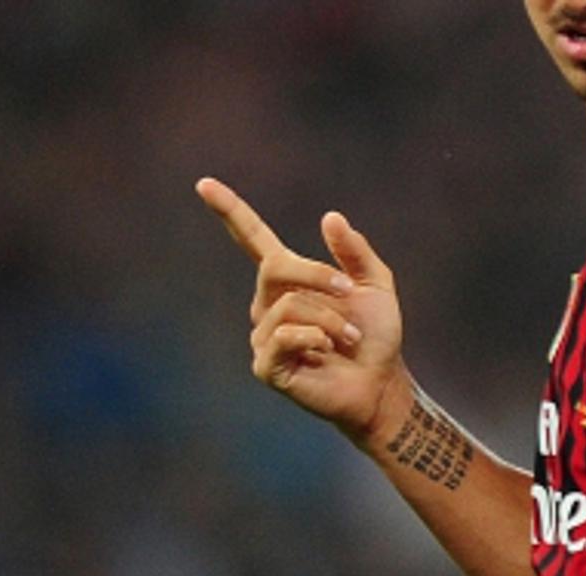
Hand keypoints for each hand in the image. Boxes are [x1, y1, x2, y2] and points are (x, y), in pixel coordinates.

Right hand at [195, 177, 409, 446]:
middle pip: (276, 267)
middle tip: (351, 292)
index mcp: (289, 280)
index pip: (252, 240)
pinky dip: (316, 338)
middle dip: (320, 276)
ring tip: (348, 339)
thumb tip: (330, 216)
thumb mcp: (375, 284)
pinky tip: (327, 352)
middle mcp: (268, 304)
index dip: (230, 211)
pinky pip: (285, 335)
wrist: (381, 383)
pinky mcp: (266, 365)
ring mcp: (264, 336)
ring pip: (290, 305)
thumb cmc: (376, 336)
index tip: (204, 183)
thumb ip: (354, 251)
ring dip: (331, 319)